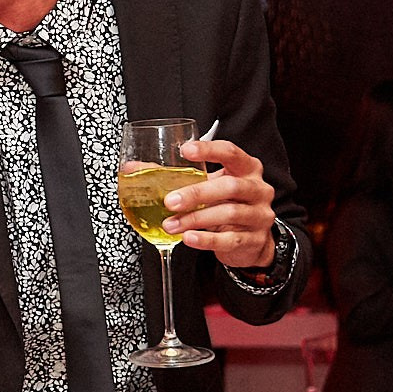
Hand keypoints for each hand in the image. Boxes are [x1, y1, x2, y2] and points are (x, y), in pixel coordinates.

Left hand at [162, 136, 277, 269]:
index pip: (231, 152)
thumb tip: (133, 168)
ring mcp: (259, 215)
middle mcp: (257, 189)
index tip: (185, 150)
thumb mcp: (207, 185)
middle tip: (170, 201)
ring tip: (170, 225)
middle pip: (230, 186)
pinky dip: (206, 239)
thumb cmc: (225, 204)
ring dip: (195, 219)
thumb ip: (175, 175)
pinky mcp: (254, 239)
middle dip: (197, 193)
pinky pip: (230, 239)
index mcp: (247, 169)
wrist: (250, 241)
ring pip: (229, 214)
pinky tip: (188, 238)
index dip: (209, 150)